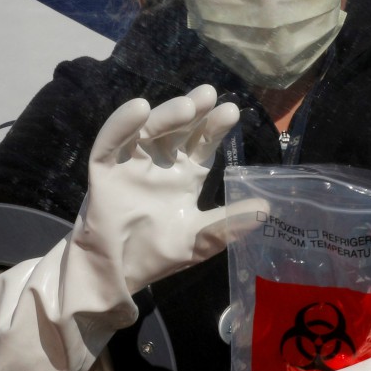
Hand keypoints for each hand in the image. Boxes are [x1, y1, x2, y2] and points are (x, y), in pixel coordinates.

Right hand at [80, 84, 242, 294]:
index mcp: (185, 175)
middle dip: (194, 112)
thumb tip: (266, 210)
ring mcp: (131, 165)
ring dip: (166, 116)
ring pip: (148, 130)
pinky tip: (139, 109)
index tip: (231, 112)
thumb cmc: (156, 255)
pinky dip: (122, 125)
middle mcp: (160, 164)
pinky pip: (110, 143)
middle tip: (209, 95)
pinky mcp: (104, 171)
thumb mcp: (199, 240)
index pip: (202, 144)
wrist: (117, 275)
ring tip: (186, 107)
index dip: (215, 128)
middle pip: (178, 129)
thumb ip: (227, 225)